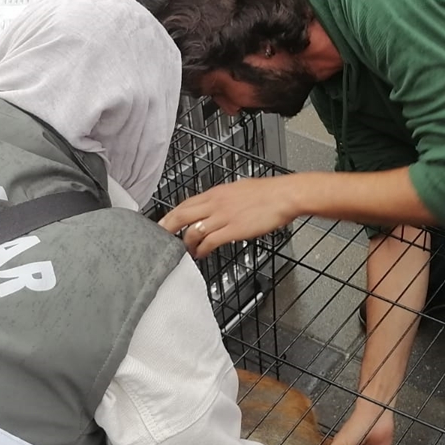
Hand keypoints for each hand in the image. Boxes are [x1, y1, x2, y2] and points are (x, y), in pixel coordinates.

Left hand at [158, 177, 297, 258]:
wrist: (285, 196)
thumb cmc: (268, 193)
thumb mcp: (239, 189)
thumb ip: (224, 198)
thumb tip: (216, 205)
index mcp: (216, 193)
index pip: (185, 203)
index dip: (171, 215)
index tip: (164, 223)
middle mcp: (215, 203)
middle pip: (181, 215)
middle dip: (166, 229)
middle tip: (159, 240)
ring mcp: (223, 216)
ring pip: (193, 231)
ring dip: (186, 243)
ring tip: (186, 251)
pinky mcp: (233, 229)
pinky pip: (209, 241)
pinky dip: (201, 250)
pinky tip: (201, 254)